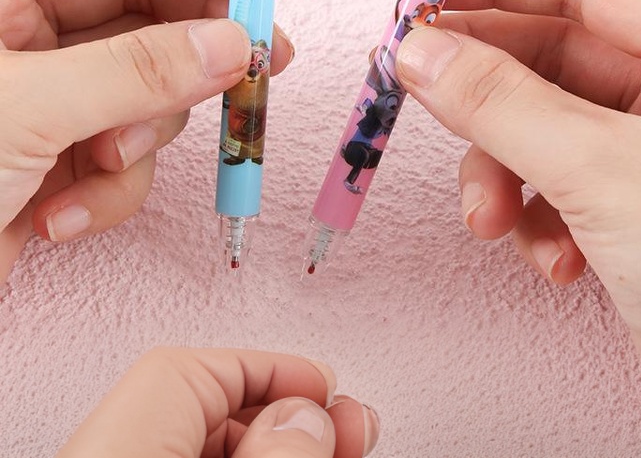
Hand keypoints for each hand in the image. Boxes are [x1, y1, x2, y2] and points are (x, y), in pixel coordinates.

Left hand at [0, 0, 293, 280]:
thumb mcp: (23, 111)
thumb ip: (135, 70)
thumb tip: (232, 41)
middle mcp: (21, 32)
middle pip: (144, 9)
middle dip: (198, 44)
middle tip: (265, 60)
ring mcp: (44, 97)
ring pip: (145, 88)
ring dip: (143, 134)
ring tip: (103, 167)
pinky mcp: (54, 158)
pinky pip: (121, 155)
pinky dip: (109, 190)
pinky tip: (58, 219)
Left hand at [56, 347, 378, 457]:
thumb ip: (270, 453)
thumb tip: (308, 417)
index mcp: (119, 443)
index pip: (191, 371)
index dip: (271, 369)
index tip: (324, 386)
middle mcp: (112, 453)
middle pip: (208, 408)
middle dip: (289, 411)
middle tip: (350, 430)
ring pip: (205, 444)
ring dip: (279, 443)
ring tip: (343, 450)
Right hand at [395, 0, 640, 452]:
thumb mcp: (604, 170)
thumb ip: (501, 103)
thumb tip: (420, 51)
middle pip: (549, 54)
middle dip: (482, 86)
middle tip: (416, 84)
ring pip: (540, 125)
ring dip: (502, 169)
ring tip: (490, 218)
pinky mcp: (633, 206)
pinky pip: (555, 183)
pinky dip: (535, 216)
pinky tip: (552, 259)